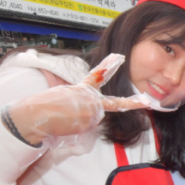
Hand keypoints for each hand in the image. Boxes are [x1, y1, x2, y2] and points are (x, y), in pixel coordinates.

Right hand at [5, 54, 142, 147]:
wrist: (36, 116)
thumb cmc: (43, 105)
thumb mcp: (61, 93)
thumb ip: (77, 97)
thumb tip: (81, 104)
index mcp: (82, 88)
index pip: (98, 75)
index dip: (109, 66)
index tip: (119, 58)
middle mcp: (91, 98)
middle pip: (113, 104)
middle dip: (134, 102)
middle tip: (148, 101)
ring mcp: (92, 111)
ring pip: (96, 118)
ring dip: (85, 120)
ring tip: (67, 118)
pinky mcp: (91, 122)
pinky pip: (90, 126)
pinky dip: (80, 127)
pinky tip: (68, 123)